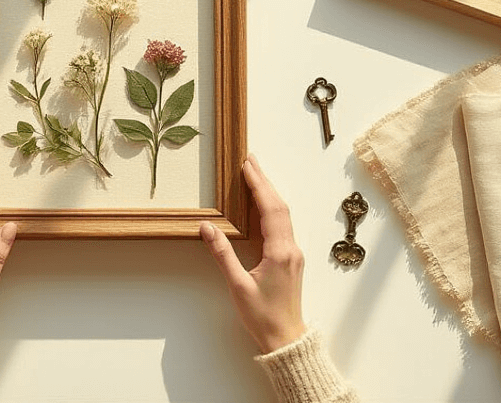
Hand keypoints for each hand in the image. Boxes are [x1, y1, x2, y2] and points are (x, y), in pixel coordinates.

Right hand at [199, 154, 307, 353]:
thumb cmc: (263, 317)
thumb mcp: (238, 286)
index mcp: (280, 252)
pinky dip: (272, 209)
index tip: (247, 166)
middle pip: (279, 206)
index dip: (259, 185)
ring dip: (269, 193)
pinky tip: (262, 205)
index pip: (271, 209)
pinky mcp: (290, 260)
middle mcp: (291, 249)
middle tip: (250, 160)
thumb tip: (207, 227)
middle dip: (264, 181)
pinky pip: (283, 226)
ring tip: (255, 175)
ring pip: (283, 215)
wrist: (286, 339)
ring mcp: (293, 254)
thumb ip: (222, 254)